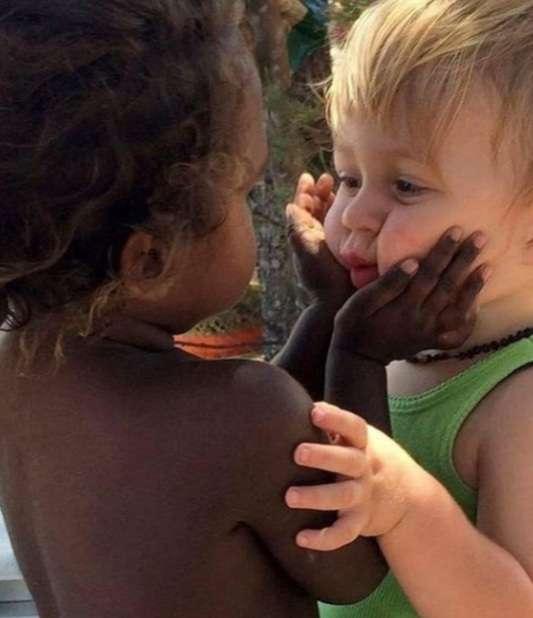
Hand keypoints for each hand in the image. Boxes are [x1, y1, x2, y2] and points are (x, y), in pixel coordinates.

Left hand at [285, 402, 427, 550]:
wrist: (407, 494)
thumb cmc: (366, 455)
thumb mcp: (358, 437)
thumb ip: (332, 424)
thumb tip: (296, 405)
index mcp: (363, 443)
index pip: (354, 427)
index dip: (335, 419)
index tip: (314, 412)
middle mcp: (364, 467)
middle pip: (347, 460)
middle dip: (323, 457)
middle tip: (298, 453)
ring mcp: (364, 495)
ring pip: (342, 497)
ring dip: (316, 497)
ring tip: (290, 496)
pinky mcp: (361, 521)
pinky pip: (344, 533)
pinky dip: (324, 539)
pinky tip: (300, 538)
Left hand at [287, 172, 352, 306]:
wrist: (341, 301)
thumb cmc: (321, 278)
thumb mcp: (305, 251)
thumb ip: (296, 229)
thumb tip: (289, 206)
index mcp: (304, 236)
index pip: (302, 208)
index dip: (304, 191)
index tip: (308, 177)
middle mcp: (318, 236)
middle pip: (317, 207)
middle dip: (320, 191)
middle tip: (326, 178)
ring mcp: (334, 241)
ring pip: (332, 213)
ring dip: (333, 197)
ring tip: (339, 184)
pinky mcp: (350, 245)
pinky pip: (347, 224)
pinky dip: (348, 211)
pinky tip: (355, 201)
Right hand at [331, 228, 489, 364]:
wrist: (358, 358)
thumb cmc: (354, 324)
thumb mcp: (361, 301)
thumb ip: (387, 283)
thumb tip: (412, 262)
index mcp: (403, 307)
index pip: (428, 274)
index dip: (443, 252)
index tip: (456, 231)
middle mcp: (421, 321)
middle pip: (447, 287)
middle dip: (464, 261)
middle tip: (480, 238)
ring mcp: (428, 334)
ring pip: (458, 310)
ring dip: (473, 287)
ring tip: (487, 266)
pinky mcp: (431, 343)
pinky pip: (457, 334)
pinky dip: (469, 319)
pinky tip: (476, 303)